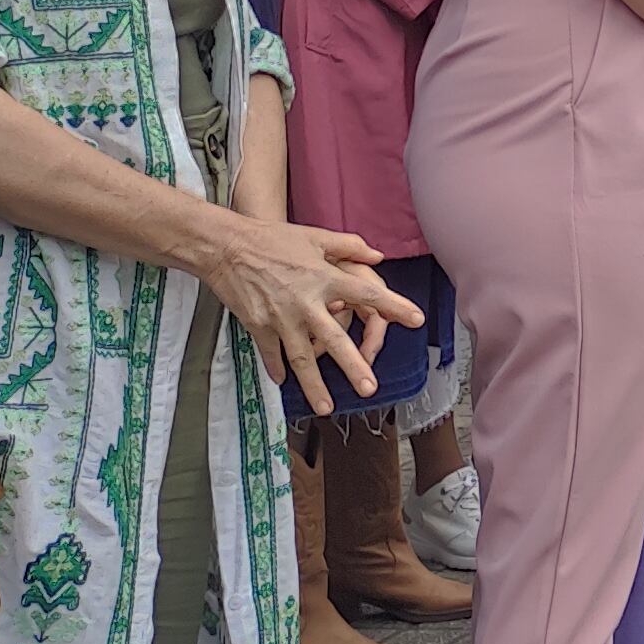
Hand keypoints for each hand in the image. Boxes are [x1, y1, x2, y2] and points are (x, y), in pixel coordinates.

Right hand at [195, 213, 418, 411]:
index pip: (368, 294)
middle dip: (354, 366)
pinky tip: (284, 383)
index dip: (394, 306)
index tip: (416, 320)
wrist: (227, 246)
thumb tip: (378, 256)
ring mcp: (281, 318)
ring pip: (302, 358)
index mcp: (326, 278)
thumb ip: (350, 246)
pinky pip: (271, 353)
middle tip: (370, 388)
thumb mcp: (316, 236)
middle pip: (335, 340)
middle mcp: (307, 302)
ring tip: (327, 407)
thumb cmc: (273, 239)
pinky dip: (277, 369)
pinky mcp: (258, 325)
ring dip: (314, 385)